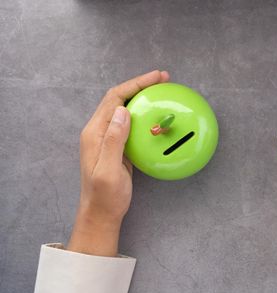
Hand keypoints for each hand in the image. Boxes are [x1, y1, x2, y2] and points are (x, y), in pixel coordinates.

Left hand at [68, 70, 169, 256]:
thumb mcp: (109, 170)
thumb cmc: (105, 195)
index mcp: (95, 133)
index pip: (115, 98)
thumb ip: (114, 140)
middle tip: (164, 79)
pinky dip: (145, 114)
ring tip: (163, 92)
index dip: (136, 84)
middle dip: (141, 85)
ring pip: (126, 109)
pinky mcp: (118, 146)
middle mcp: (100, 131)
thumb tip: (123, 111)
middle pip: (120, 98)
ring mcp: (109, 139)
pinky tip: (157, 116)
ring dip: (143, 98)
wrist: (101, 213)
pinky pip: (132, 124)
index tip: (156, 77)